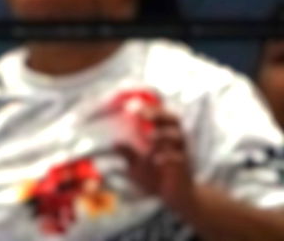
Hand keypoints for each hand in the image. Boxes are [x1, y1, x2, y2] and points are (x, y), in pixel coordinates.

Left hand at [118, 103, 196, 218]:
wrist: (175, 196)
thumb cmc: (154, 175)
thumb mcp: (136, 165)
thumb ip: (127, 154)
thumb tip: (115, 143)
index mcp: (163, 133)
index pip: (159, 113)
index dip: (148, 107)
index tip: (131, 104)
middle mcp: (175, 139)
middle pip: (173, 119)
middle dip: (158, 113)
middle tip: (142, 114)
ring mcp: (182, 151)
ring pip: (178, 136)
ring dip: (163, 134)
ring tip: (149, 137)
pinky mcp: (185, 166)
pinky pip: (180, 157)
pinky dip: (169, 156)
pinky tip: (156, 160)